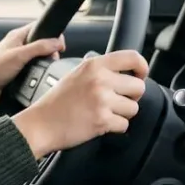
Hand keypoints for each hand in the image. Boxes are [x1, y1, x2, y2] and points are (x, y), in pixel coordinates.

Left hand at [0, 22, 64, 112]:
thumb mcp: (19, 55)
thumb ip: (39, 47)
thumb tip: (57, 42)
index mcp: (17, 36)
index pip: (40, 28)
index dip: (52, 34)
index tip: (60, 45)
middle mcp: (19, 47)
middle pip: (43, 44)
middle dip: (50, 52)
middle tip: (52, 59)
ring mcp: (19, 60)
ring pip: (40, 59)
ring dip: (44, 65)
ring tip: (45, 69)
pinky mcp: (20, 73)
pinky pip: (35, 71)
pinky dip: (39, 74)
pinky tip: (38, 78)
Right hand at [11, 50, 149, 158]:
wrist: (41, 124)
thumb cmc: (56, 102)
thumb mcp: (75, 74)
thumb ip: (98, 69)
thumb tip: (123, 70)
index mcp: (94, 65)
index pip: (133, 57)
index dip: (143, 67)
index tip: (141, 75)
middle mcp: (100, 80)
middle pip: (139, 87)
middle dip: (131, 97)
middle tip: (116, 101)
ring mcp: (102, 100)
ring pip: (133, 108)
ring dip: (122, 114)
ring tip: (104, 113)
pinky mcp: (102, 120)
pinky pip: (124, 125)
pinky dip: (115, 127)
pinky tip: (100, 123)